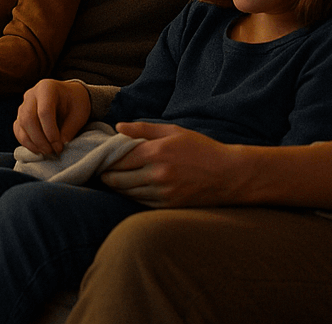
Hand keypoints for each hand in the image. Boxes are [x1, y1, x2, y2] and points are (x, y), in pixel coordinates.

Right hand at [12, 78, 90, 156]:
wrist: (69, 96)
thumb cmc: (75, 103)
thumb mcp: (79, 114)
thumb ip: (69, 129)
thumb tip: (58, 145)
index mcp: (47, 88)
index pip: (44, 112)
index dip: (50, 132)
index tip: (59, 146)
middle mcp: (32, 94)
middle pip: (28, 118)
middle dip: (40, 139)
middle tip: (53, 151)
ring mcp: (23, 104)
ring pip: (21, 125)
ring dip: (33, 142)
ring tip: (48, 151)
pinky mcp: (20, 116)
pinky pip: (18, 130)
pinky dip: (26, 142)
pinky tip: (39, 149)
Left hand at [99, 122, 241, 206]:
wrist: (229, 175)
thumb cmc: (201, 148)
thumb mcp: (174, 131)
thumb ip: (143, 129)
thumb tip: (118, 127)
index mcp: (156, 153)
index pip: (119, 159)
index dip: (107, 159)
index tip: (101, 157)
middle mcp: (157, 174)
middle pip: (118, 179)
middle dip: (107, 175)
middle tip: (102, 171)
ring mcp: (162, 193)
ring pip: (128, 193)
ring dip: (117, 187)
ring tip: (113, 179)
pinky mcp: (168, 206)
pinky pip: (141, 202)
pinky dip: (132, 196)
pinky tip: (131, 189)